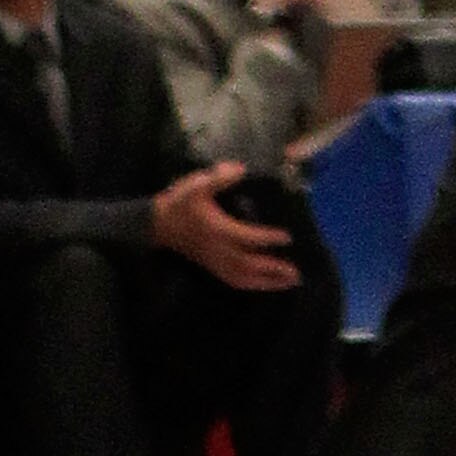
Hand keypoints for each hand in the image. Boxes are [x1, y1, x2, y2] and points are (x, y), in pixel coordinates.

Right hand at [151, 165, 301, 291]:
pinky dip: (252, 285)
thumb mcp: (197, 184)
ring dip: (267, 282)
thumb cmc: (181, 202)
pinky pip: (234, 281)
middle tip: (296, 271)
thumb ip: (218, 177)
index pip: (246, 237)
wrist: (159, 224)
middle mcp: (218, 250)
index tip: (288, 237)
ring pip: (243, 277)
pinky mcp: (212, 267)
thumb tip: (241, 170)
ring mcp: (215, 262)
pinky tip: (267, 285)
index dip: (266, 238)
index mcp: (217, 229)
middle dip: (272, 268)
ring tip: (290, 282)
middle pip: (248, 264)